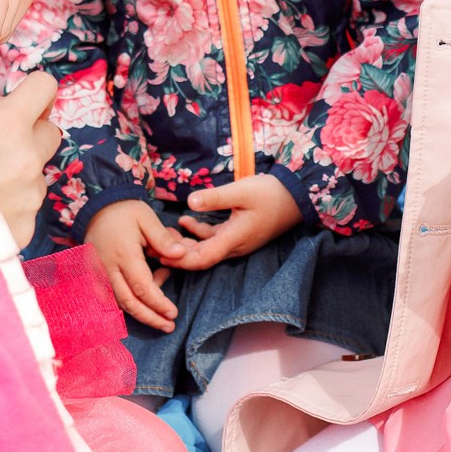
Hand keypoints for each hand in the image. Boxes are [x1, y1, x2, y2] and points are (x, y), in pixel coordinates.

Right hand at [0, 70, 60, 247]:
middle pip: (50, 133)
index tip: (23, 101)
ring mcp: (30, 196)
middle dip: (31, 134)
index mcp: (6, 124)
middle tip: (0, 145)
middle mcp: (27, 158)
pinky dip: (9, 207)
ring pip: (36, 174)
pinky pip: (26, 208)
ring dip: (17, 174)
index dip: (33, 92)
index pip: (44, 88)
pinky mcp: (26, 226)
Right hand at [85, 200, 186, 331]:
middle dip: (150, 318)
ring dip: (140, 313)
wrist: (95, 207)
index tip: (173, 313)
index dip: (158, 303)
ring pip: (119, 303)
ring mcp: (100, 274)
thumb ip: (164, 238)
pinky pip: (110, 297)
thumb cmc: (124, 211)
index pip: (142, 287)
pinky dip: (127, 305)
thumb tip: (183, 254)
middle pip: (129, 303)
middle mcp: (109, 268)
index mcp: (124, 254)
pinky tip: (142, 303)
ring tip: (160, 318)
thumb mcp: (147, 217)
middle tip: (169, 326)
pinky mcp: (96, 276)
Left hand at [165, 174, 301, 271]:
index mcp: (234, 240)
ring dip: (186, 243)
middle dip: (177, 253)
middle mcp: (235, 246)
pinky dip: (198, 233)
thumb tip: (189, 202)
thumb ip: (215, 198)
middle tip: (154, 245)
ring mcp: (237, 241)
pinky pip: (214, 239)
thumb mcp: (241, 191)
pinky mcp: (239, 233)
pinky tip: (185, 221)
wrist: (296, 195)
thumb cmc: (270, 193)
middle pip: (201, 258)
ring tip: (164, 233)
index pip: (202, 259)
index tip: (160, 254)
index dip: (180, 260)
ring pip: (206, 249)